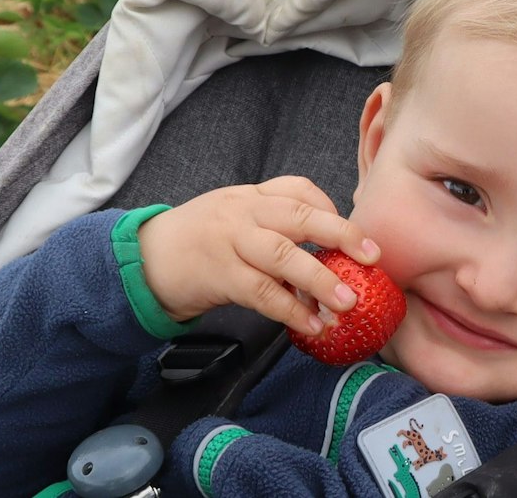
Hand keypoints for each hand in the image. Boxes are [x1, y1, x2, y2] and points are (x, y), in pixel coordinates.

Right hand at [137, 177, 379, 331]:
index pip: (299, 189)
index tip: (354, 236)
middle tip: (373, 255)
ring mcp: (231, 242)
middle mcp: (244, 212)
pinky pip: (262, 293)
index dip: (331, 210)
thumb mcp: (234, 217)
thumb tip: (327, 252)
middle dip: (341, 234)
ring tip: (348, 303)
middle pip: (299, 216)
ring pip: (283, 255)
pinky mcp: (219, 275)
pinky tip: (313, 326)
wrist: (143, 259)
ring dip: (321, 279)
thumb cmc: (199, 241)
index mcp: (251, 195)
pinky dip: (291, 310)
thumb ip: (273, 225)